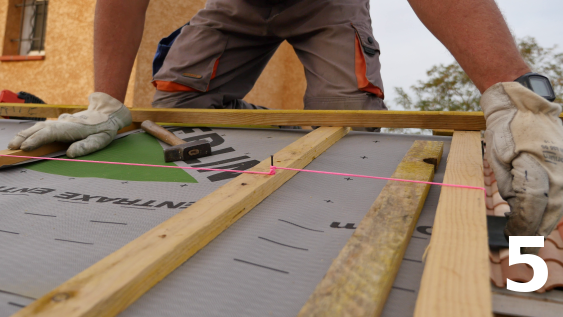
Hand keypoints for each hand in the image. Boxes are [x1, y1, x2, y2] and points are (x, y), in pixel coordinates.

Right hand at [8, 92, 131, 157]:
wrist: (107, 113)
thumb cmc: (104, 129)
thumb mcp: (101, 140)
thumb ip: (87, 146)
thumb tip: (70, 154)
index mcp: (72, 128)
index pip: (50, 133)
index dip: (37, 140)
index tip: (26, 147)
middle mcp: (63, 123)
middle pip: (40, 129)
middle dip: (24, 137)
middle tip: (11, 148)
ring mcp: (60, 122)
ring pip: (39, 127)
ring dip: (25, 135)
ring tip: (13, 145)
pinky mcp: (59, 124)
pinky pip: (43, 128)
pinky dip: (31, 132)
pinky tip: (23, 139)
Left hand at [481, 82, 562, 253]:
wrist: (524, 109)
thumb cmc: (507, 131)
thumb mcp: (499, 161)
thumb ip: (511, 188)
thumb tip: (517, 211)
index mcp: (539, 173)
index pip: (532, 212)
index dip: (521, 229)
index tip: (509, 240)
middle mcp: (559, 177)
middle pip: (548, 216)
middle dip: (532, 235)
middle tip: (520, 252)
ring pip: (557, 210)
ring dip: (542, 227)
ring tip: (528, 243)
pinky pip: (560, 199)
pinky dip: (549, 212)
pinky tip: (539, 221)